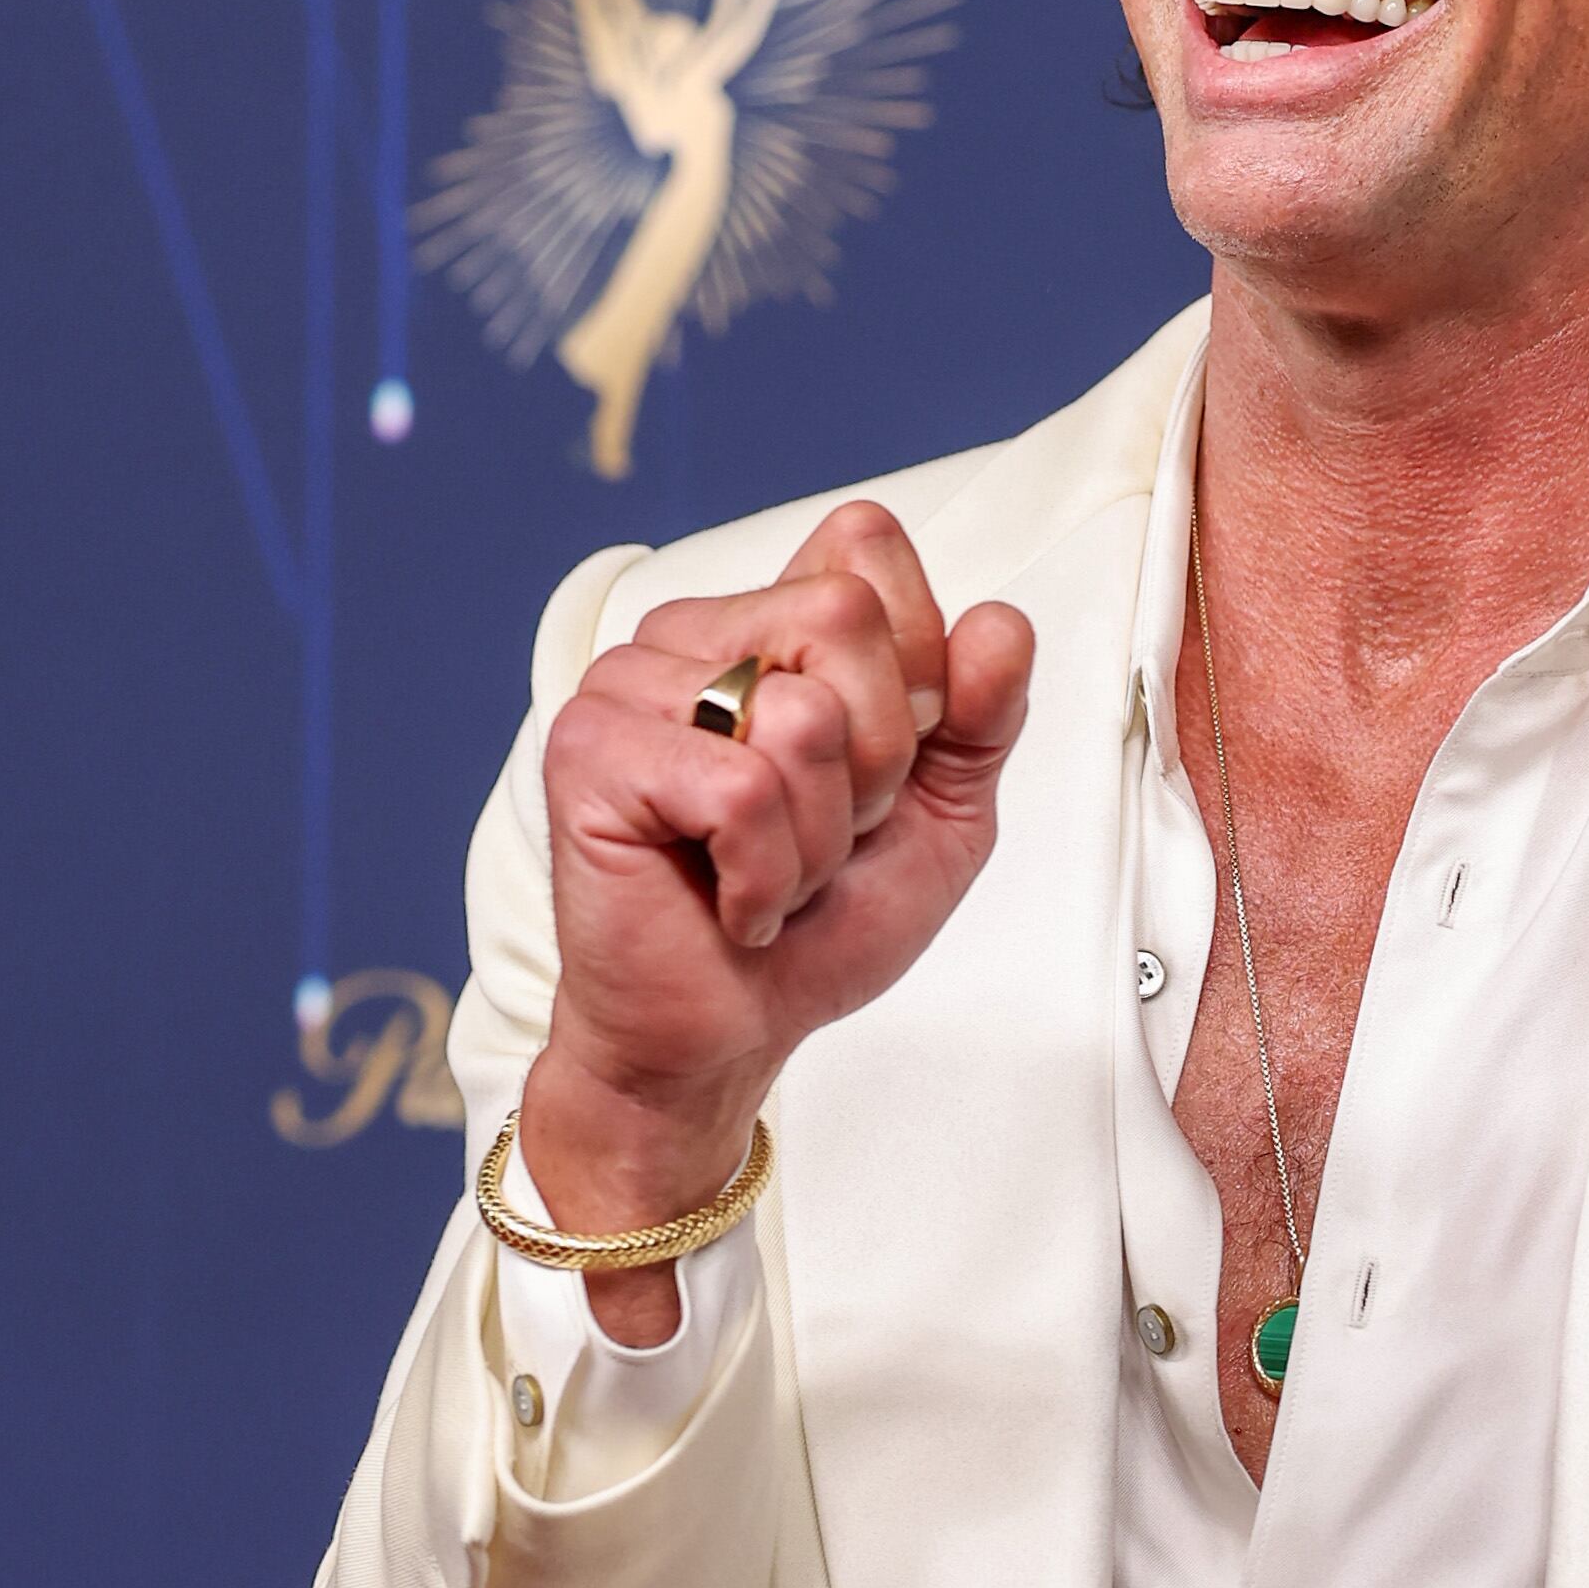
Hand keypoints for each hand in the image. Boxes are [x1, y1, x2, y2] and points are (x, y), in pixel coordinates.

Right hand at [520, 500, 1032, 1328]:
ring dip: (817, 837)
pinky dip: (766, 876)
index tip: (875, 772)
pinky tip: (732, 903)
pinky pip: (742, 791)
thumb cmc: (821, 923)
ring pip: (801, 716)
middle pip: (845, 620)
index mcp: (765, 618)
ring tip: (770, 874)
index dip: (911, 675)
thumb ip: (984, 713)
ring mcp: (625, 683)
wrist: (729, 1038)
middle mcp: (688, 631)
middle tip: (820, 837)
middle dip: (872, 762)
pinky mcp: (587, 752)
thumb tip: (1001, 623)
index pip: (866, 549)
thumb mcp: (943, 813)